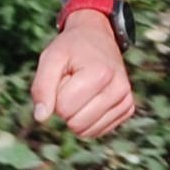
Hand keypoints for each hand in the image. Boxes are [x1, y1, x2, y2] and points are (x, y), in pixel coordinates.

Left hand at [30, 10, 135, 139]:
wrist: (96, 37)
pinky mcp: (127, 108)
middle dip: (66, 106)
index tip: (65, 76)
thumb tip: (41, 118)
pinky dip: (87, 119)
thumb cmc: (71, 48)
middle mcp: (119, 88)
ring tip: (81, 90)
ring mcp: (126, 100)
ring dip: (76, 113)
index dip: (56, 95)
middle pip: (76, 124)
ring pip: (87, 132)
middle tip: (73, 83)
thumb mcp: (50, 58)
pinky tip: (91, 98)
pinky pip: (97, 131)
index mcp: (101, 74)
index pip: (64, 108)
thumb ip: (41, 87)